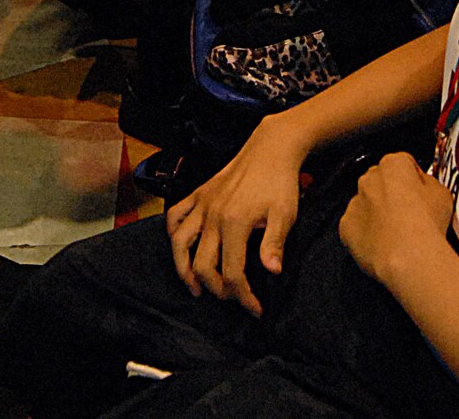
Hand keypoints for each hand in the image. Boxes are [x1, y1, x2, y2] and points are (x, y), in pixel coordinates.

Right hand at [166, 115, 312, 315]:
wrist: (271, 148)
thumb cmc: (280, 182)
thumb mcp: (286, 214)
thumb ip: (275, 244)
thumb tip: (272, 272)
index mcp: (235, 223)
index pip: (233, 273)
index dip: (243, 297)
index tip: (255, 309)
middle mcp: (212, 215)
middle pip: (202, 265)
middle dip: (215, 289)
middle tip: (229, 298)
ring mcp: (202, 204)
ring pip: (179, 243)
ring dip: (184, 268)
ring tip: (195, 286)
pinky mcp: (199, 193)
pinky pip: (175, 215)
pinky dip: (173, 232)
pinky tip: (181, 245)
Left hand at [338, 152, 453, 291]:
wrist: (410, 257)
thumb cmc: (428, 225)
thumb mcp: (442, 194)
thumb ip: (428, 183)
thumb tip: (422, 187)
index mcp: (393, 164)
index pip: (403, 164)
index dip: (414, 181)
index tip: (420, 195)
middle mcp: (369, 179)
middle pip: (380, 182)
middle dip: (391, 194)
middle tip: (408, 215)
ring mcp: (355, 202)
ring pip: (366, 204)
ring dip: (377, 214)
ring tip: (396, 234)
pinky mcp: (346, 226)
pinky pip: (355, 227)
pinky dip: (365, 234)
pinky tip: (382, 245)